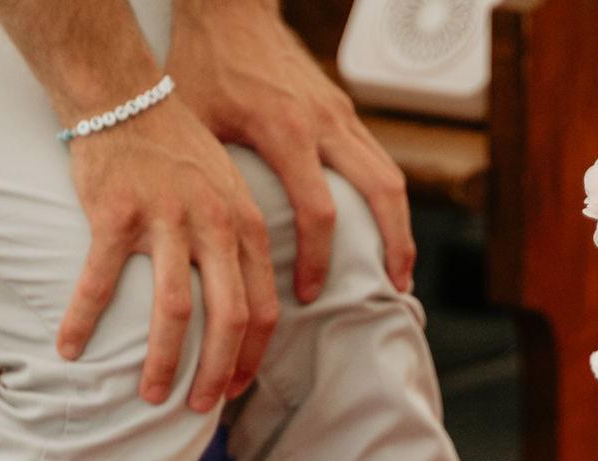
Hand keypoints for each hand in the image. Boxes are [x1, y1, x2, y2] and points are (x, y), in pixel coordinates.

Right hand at [58, 97, 278, 411]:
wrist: (123, 93)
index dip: (249, 359)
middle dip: (215, 375)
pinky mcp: (116, 212)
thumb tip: (245, 317)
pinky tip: (68, 350)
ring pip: (174, 310)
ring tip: (147, 396)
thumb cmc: (176, 153)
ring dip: (161, 363)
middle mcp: (213, 223)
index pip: (261, 310)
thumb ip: (240, 247)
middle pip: (226, 319)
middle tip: (197, 410)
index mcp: (244, 225)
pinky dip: (82, 320)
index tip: (233, 392)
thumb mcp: (228, 193)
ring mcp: (166, 218)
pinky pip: (100, 281)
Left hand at [171, 0, 414, 305]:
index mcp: (287, 129)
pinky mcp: (343, 111)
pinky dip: (387, 201)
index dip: (317, 260)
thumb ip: (211, 180)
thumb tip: (206, 245)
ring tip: (399, 271)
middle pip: (382, 192)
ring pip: (391, 176)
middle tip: (394, 290)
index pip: (318, 211)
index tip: (309, 295)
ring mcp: (340, 114)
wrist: (229, 9)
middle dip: (394, 245)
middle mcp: (324, 121)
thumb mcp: (196, 125)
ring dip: (401, 226)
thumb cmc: (204, 64)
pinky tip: (380, 231)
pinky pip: (379, 161)